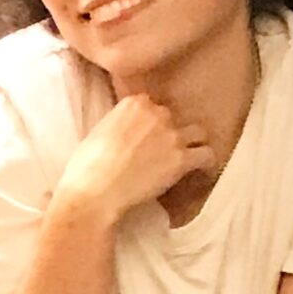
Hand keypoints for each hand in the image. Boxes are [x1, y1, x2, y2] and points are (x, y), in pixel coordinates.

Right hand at [56, 94, 213, 224]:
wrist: (95, 189)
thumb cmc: (86, 166)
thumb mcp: (98, 132)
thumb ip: (118, 125)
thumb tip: (123, 135)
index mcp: (133, 104)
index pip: (151, 104)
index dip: (150, 121)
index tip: (147, 134)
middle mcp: (156, 113)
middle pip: (173, 117)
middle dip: (169, 132)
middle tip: (162, 151)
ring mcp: (171, 135)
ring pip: (197, 133)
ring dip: (193, 143)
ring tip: (188, 157)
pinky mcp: (181, 159)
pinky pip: (207, 155)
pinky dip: (206, 163)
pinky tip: (201, 171)